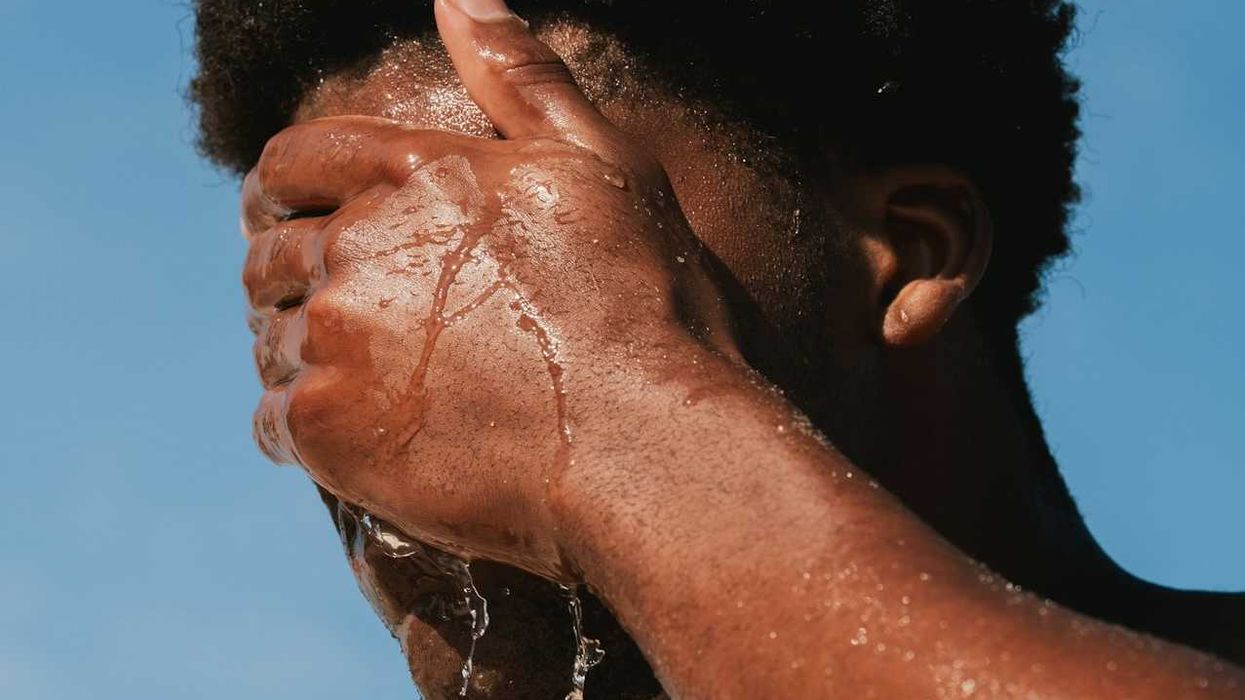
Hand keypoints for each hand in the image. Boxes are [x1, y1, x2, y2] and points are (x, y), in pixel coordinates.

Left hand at [243, 0, 731, 577]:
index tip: (281, 211)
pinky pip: (275, 422)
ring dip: (300, 352)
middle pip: (270, 254)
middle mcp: (358, 245)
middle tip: (328, 307)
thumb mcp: (599, 163)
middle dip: (286, 273)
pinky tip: (355, 436)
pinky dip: (304, 427)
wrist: (646, 445)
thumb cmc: (641, 303)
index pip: (295, 160)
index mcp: (415, 172)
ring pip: (272, 340)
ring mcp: (336, 338)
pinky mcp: (329, 428)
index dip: (280, 186)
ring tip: (355, 376)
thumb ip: (522, 74)